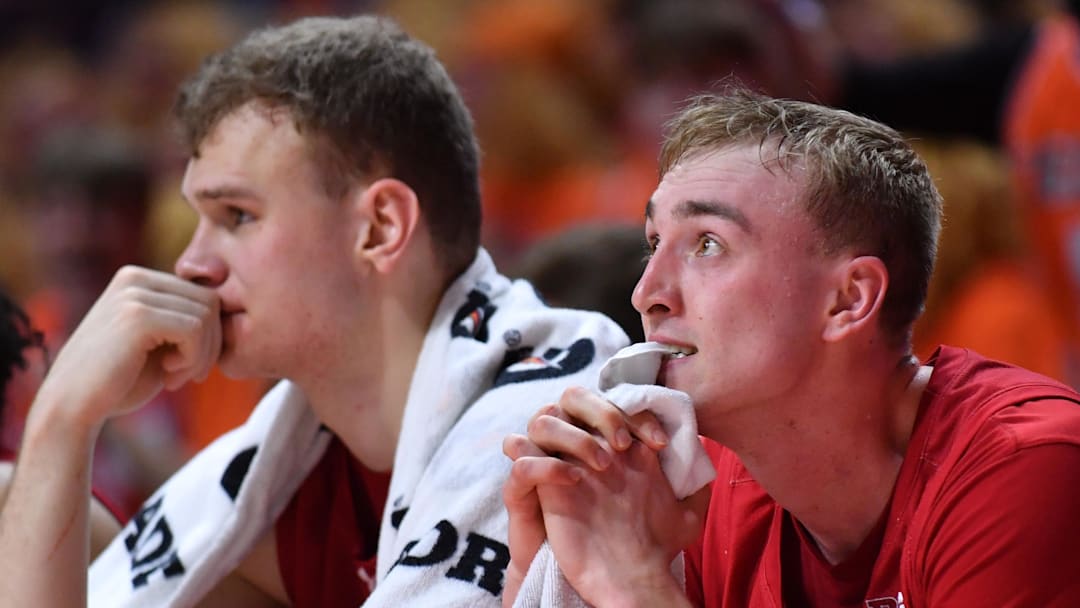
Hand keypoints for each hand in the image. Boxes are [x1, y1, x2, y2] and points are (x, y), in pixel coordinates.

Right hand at [34, 265, 220, 431]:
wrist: (73, 407)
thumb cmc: (119, 380)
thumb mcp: (159, 344)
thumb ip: (186, 322)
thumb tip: (232, 310)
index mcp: (138, 279)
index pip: (203, 295)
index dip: (209, 334)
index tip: (190, 365)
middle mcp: (134, 277)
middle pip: (210, 301)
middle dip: (210, 344)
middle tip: (188, 374)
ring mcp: (134, 294)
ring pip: (206, 316)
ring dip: (202, 354)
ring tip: (177, 377)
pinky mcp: (137, 316)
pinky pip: (194, 330)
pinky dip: (194, 359)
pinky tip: (170, 376)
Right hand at [502, 387, 706, 605]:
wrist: (621, 580)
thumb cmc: (651, 543)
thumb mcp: (685, 511)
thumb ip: (692, 479)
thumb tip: (703, 448)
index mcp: (613, 442)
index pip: (613, 401)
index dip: (635, 413)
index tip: (659, 443)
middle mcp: (581, 447)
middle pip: (573, 397)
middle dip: (601, 411)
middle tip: (625, 445)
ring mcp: (555, 466)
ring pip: (541, 420)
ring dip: (572, 435)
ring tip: (601, 466)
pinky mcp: (532, 493)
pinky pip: (521, 464)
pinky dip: (545, 466)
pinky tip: (574, 481)